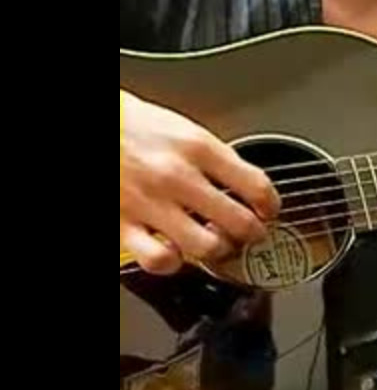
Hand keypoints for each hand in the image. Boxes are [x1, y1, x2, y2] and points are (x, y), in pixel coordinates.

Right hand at [120, 90, 280, 273]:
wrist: (92, 127)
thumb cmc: (129, 126)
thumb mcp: (181, 129)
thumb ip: (214, 159)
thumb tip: (246, 186)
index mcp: (197, 147)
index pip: (256, 186)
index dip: (271, 206)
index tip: (268, 211)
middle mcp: (177, 177)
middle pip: (240, 223)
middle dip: (252, 234)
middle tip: (249, 234)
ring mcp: (150, 204)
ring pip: (207, 247)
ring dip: (217, 251)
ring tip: (214, 244)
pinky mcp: (123, 226)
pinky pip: (161, 260)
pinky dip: (173, 262)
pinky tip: (174, 252)